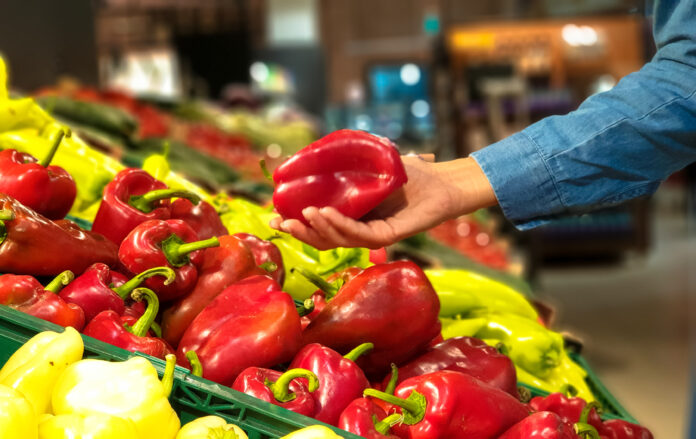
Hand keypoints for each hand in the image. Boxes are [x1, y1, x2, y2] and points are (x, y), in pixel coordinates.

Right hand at [269, 156, 496, 249]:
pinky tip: (324, 213)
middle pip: (324, 238)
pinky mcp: (390, 235)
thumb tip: (317, 148)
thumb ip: (350, 159)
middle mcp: (362, 228)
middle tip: (278, 221)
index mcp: (353, 215)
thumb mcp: (373, 162)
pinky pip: (360, 234)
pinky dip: (340, 225)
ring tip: (301, 215)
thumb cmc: (413, 171)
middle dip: (299, 231)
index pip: (320, 225)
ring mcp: (375, 234)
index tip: (274, 214)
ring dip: (316, 229)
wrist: (444, 180)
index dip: (297, 223)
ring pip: (338, 239)